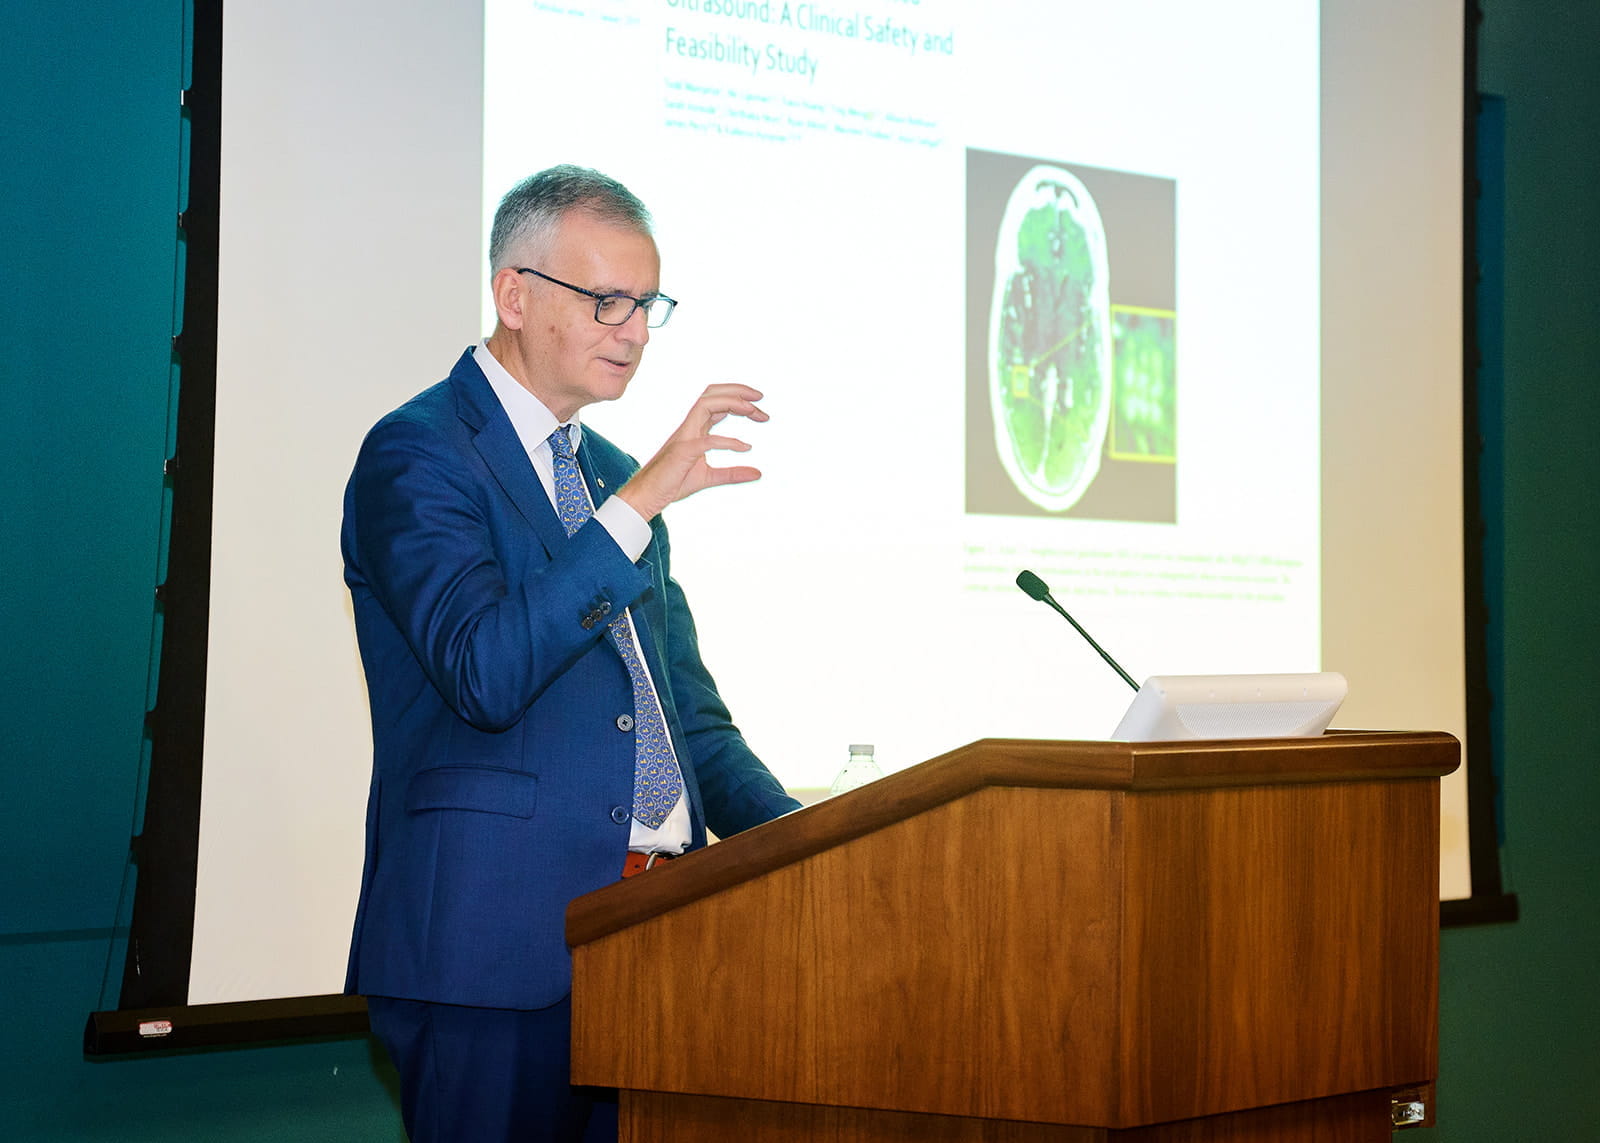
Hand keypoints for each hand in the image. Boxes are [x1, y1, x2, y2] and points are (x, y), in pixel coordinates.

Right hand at [616, 384, 767, 520]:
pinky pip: (708, 440)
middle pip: (712, 394)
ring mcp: (685, 436)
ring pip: (707, 404)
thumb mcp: (709, 478)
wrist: (648, 496)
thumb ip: (733, 474)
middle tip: (761, 398)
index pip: (717, 404)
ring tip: (754, 411)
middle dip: (737, 391)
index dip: (739, 401)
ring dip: (732, 403)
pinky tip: (745, 448)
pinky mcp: (683, 451)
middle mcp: (690, 427)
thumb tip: (758, 473)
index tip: (760, 410)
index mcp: (695, 429)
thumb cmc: (673, 483)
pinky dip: (728, 441)